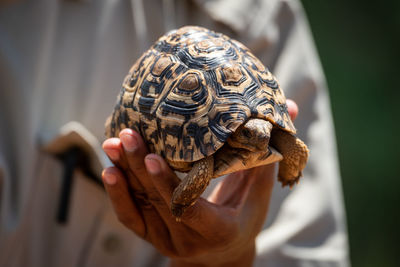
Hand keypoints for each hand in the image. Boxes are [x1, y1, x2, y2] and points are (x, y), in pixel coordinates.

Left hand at [102, 100, 297, 265]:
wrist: (220, 256)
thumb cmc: (243, 218)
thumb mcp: (257, 192)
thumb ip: (265, 153)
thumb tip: (291, 107)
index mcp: (217, 230)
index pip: (189, 209)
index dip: (170, 185)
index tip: (155, 156)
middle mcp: (187, 239)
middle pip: (158, 202)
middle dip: (140, 167)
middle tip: (129, 134)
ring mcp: (165, 240)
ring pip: (139, 206)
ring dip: (124, 173)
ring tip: (114, 142)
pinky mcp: (150, 236)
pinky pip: (129, 216)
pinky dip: (118, 193)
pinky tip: (110, 168)